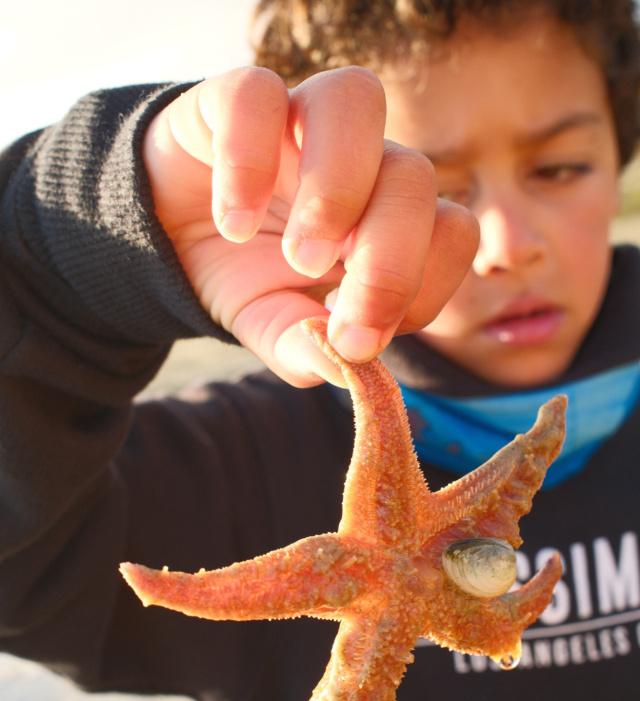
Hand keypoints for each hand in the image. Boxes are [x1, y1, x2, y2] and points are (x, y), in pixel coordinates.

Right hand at [143, 66, 478, 386]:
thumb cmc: (241, 274)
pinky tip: (233, 224)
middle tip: (338, 320)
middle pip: (414, 176)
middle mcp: (361, 159)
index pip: (453, 232)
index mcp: (390, 216)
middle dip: (388, 260)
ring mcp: (302, 119)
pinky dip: (246, 162)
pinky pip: (256, 93)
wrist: (165, 234)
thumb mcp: (274, 325)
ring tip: (299, 259)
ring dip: (335, 190)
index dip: (425, 288)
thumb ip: (307, 349)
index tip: (361, 341)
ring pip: (355, 100)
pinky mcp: (236, 98)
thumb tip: (342, 371)